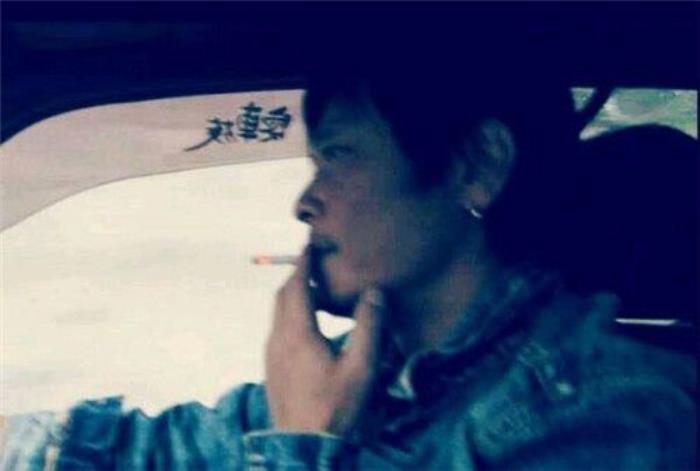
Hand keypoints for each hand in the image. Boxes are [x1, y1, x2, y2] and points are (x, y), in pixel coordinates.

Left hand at [265, 248, 384, 435]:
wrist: (304, 449)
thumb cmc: (335, 409)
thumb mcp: (361, 369)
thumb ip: (369, 327)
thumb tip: (374, 292)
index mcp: (296, 334)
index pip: (297, 287)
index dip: (304, 264)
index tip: (311, 245)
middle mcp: (277, 340)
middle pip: (282, 297)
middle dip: (298, 277)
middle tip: (316, 265)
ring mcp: (271, 357)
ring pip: (278, 315)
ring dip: (294, 297)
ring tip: (316, 293)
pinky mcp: (273, 370)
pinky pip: (279, 331)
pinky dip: (292, 316)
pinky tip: (310, 328)